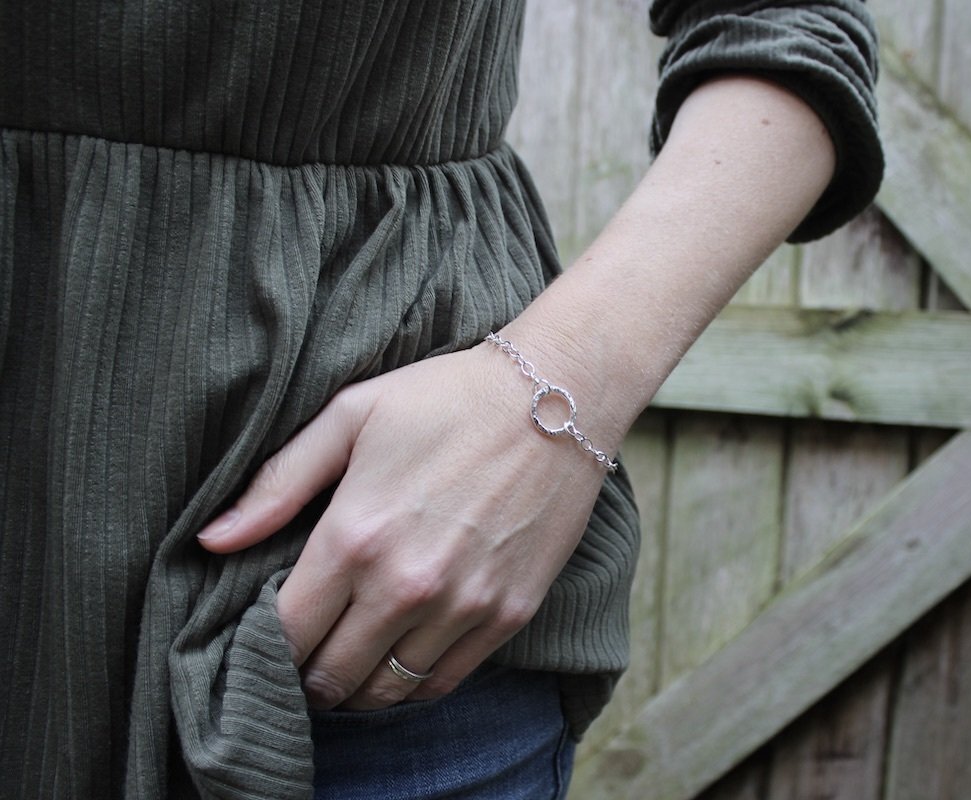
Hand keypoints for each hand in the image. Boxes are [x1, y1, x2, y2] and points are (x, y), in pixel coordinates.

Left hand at [196, 342, 607, 709]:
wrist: (554, 399)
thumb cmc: (445, 399)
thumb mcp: (351, 417)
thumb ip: (278, 484)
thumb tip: (211, 542)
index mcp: (354, 537)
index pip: (286, 633)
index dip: (266, 642)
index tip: (268, 630)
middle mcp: (406, 585)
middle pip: (330, 676)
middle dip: (306, 671)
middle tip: (306, 650)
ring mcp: (463, 606)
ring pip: (386, 690)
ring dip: (357, 687)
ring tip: (348, 661)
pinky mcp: (508, 614)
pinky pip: (443, 682)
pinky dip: (412, 684)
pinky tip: (399, 659)